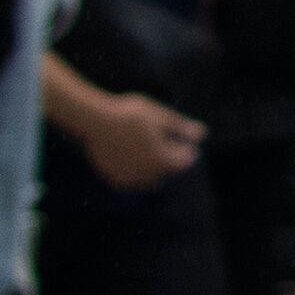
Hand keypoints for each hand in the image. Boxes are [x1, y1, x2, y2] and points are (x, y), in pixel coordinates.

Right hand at [62, 81, 202, 188]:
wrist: (92, 121)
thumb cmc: (129, 115)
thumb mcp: (159, 116)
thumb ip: (181, 127)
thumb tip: (202, 134)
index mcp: (162, 160)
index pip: (185, 161)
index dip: (185, 149)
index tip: (177, 137)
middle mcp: (147, 174)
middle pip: (169, 170)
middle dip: (170, 158)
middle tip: (160, 140)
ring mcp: (131, 179)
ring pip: (152, 178)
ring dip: (154, 167)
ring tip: (146, 147)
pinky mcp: (117, 180)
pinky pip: (135, 180)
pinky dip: (138, 172)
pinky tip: (133, 156)